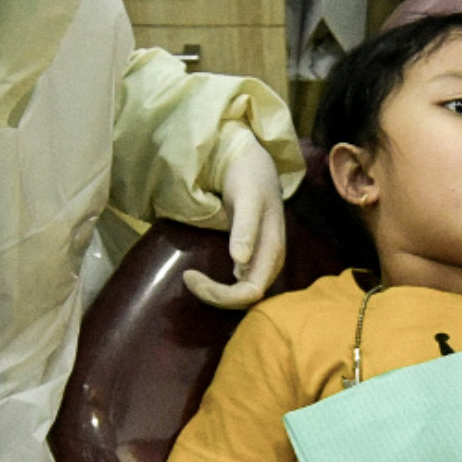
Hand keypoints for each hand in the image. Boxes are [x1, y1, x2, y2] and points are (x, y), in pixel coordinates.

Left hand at [184, 130, 287, 309]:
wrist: (254, 163)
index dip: (221, 294)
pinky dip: (221, 287)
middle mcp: (270, 262)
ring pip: (242, 294)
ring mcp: (262, 261)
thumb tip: (240, 262)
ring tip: (191, 278)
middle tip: (187, 278)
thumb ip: (246, 228)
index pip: (251, 291)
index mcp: (273, 251)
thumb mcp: (248, 198)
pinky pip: (240, 284)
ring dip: (217, 294)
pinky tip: (204, 276)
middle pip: (246, 298)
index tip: (189, 275)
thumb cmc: (250, 177)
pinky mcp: (252, 258)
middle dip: (216, 296)